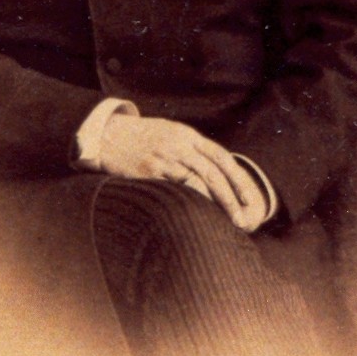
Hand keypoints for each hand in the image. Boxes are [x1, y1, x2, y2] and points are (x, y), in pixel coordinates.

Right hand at [98, 115, 268, 232]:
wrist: (107, 134)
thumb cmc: (140, 138)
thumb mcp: (169, 133)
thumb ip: (190, 148)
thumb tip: (212, 168)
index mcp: (187, 135)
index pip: (220, 156)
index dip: (238, 178)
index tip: (250, 198)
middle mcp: (179, 144)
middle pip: (213, 172)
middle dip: (232, 197)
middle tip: (243, 219)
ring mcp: (165, 157)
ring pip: (199, 181)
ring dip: (216, 203)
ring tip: (228, 222)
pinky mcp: (149, 170)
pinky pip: (176, 188)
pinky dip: (191, 201)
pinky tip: (200, 215)